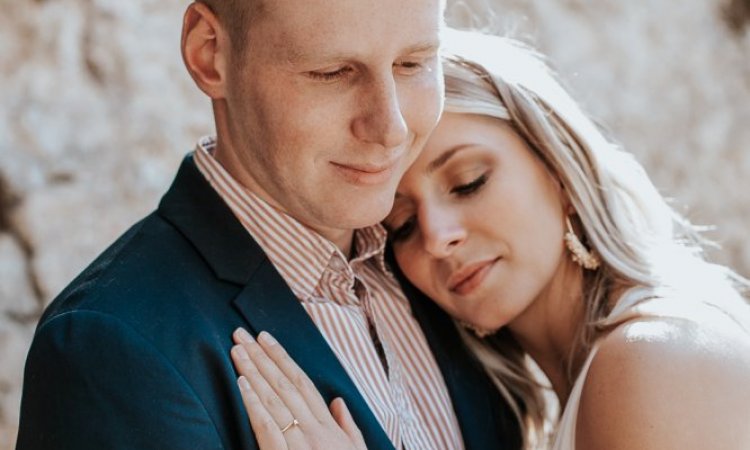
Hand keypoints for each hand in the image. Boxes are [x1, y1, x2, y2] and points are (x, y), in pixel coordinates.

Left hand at [231, 328, 366, 449]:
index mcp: (329, 427)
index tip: (265, 338)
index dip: (282, 358)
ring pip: (274, 398)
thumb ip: (347, 427)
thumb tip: (339, 401)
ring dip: (254, 371)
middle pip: (285, 384)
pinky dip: (254, 402)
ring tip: (237, 350)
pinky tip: (242, 383)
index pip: (302, 383)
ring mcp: (302, 442)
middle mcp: (315, 429)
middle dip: (262, 357)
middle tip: (241, 334)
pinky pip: (267, 425)